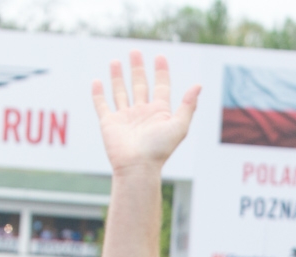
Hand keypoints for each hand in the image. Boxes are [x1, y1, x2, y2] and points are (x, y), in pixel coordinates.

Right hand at [91, 51, 200, 173]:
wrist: (137, 167)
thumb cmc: (159, 150)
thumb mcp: (179, 126)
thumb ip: (188, 105)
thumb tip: (198, 85)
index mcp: (159, 112)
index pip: (161, 86)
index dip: (161, 71)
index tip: (160, 56)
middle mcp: (142, 113)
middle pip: (140, 85)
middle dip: (137, 68)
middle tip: (135, 51)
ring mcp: (125, 117)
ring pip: (120, 92)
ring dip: (118, 77)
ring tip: (115, 61)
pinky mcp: (109, 123)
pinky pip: (102, 105)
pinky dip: (98, 94)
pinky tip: (97, 81)